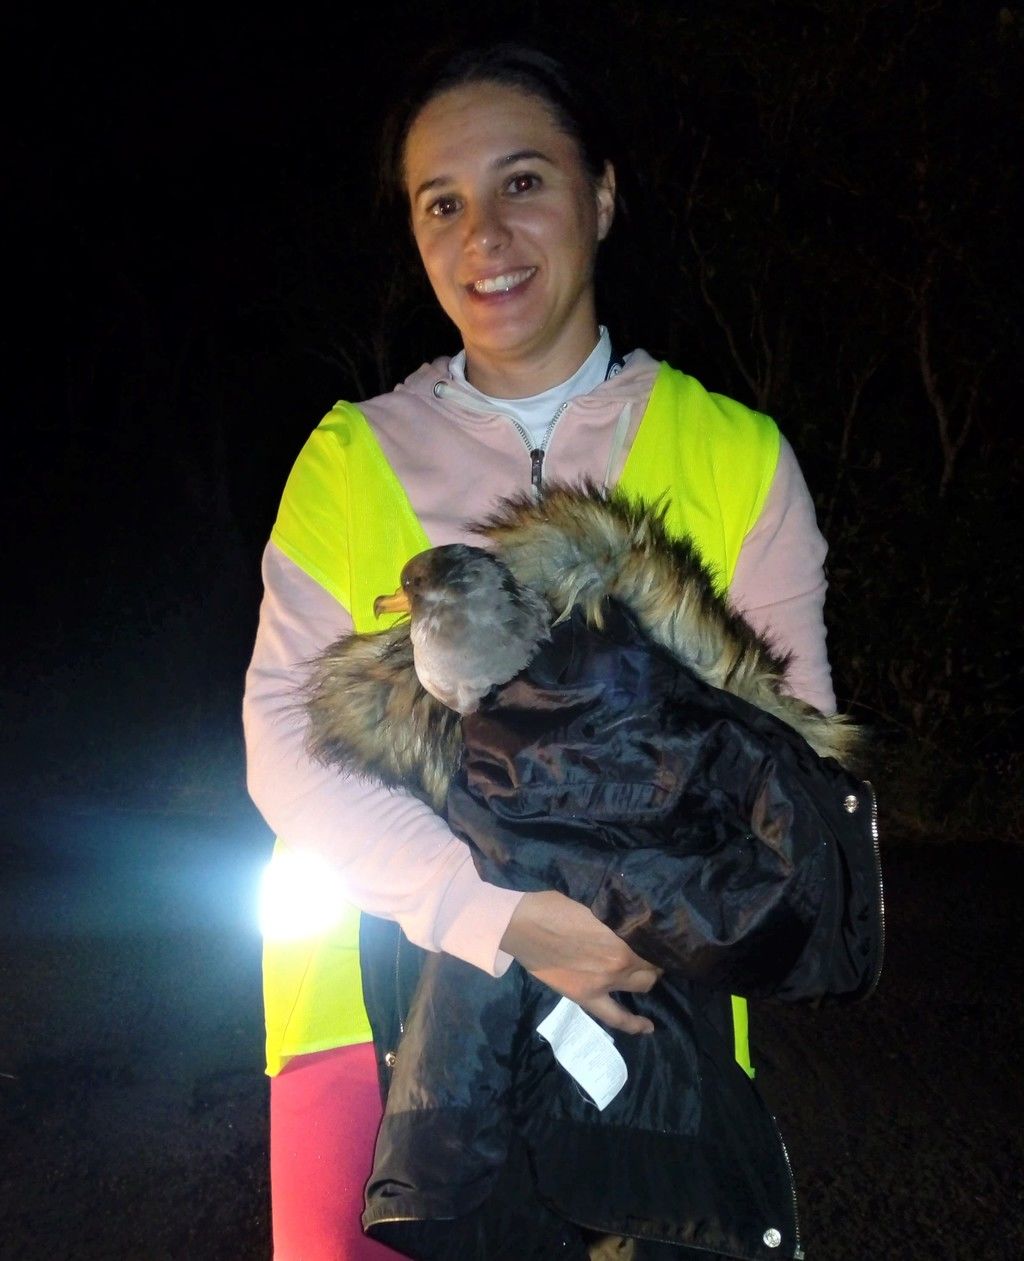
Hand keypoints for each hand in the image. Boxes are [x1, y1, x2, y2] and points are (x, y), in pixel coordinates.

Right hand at [499, 890, 660, 1033]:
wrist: (522, 925)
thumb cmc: (554, 906)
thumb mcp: (594, 903)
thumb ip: (616, 916)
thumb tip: (631, 920)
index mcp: (622, 933)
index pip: (654, 941)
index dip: (657, 940)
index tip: (656, 936)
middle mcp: (620, 960)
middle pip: (651, 963)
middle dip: (654, 958)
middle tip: (650, 952)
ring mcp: (605, 982)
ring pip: (642, 985)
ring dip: (646, 978)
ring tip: (646, 973)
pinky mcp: (588, 996)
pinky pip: (617, 1017)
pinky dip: (635, 1024)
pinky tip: (649, 1027)